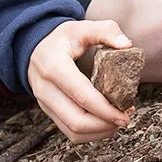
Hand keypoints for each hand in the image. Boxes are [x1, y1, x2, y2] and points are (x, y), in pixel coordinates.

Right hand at [27, 20, 133, 143]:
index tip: (126, 113)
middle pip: (77, 120)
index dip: (105, 109)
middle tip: (125, 117)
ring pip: (74, 131)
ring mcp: (44, 103)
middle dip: (105, 124)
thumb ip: (105, 30)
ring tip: (117, 120)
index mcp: (52, 65)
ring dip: (100, 131)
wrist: (35, 49)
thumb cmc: (61, 40)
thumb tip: (126, 45)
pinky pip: (71, 133)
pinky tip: (105, 123)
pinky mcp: (49, 113)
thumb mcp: (80, 27)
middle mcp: (45, 88)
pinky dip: (91, 133)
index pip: (81, 95)